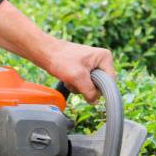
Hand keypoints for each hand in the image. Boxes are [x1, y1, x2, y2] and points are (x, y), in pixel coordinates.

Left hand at [0, 0, 115, 103]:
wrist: (45, 53)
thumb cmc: (61, 59)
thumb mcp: (78, 78)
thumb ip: (90, 92)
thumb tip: (95, 102)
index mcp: (105, 58)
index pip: (110, 81)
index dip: (99, 89)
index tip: (87, 89)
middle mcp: (101, 61)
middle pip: (101, 84)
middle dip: (87, 87)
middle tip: (75, 81)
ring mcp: (92, 65)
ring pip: (92, 86)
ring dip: (80, 86)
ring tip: (70, 78)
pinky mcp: (84, 69)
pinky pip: (84, 83)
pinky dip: (76, 84)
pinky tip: (68, 78)